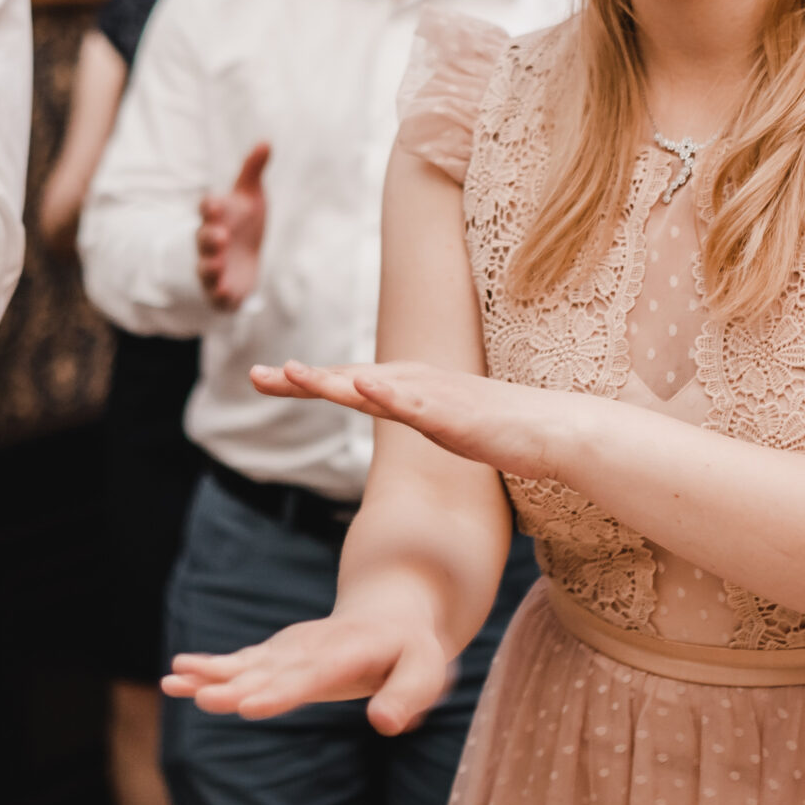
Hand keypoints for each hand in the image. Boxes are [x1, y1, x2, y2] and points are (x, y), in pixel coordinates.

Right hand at [162, 597, 455, 733]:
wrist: (391, 611)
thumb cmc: (413, 650)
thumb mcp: (428, 670)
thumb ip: (407, 696)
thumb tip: (385, 725)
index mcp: (350, 652)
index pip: (313, 676)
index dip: (281, 691)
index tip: (249, 705)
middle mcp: (313, 647)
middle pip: (271, 671)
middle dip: (236, 686)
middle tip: (202, 699)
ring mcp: (292, 648)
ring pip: (249, 663)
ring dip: (212, 673)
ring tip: (174, 680)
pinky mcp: (279, 653)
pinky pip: (243, 661)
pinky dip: (212, 667)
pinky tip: (179, 672)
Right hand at [197, 142, 268, 309]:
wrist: (241, 259)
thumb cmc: (242, 222)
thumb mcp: (248, 196)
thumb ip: (252, 171)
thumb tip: (266, 142)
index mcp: (216, 216)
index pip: (207, 207)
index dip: (210, 206)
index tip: (215, 204)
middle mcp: (210, 241)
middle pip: (203, 238)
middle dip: (209, 237)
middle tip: (220, 236)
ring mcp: (214, 266)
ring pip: (206, 267)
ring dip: (210, 267)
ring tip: (217, 265)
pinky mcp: (221, 289)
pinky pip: (216, 294)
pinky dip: (219, 294)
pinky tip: (226, 293)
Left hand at [252, 359, 578, 483]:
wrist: (550, 430)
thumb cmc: (498, 428)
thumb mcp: (438, 420)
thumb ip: (407, 411)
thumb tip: (380, 406)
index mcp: (406, 385)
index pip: (344, 381)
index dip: (303, 380)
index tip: (262, 377)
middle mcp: (413, 382)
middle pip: (345, 379)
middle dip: (298, 378)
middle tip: (254, 375)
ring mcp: (432, 396)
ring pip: (371, 387)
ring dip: (331, 380)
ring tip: (292, 374)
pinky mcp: (454, 415)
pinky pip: (415, 406)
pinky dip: (387, 395)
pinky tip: (362, 389)